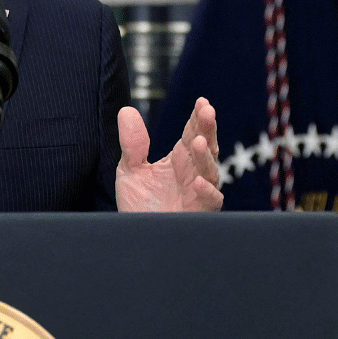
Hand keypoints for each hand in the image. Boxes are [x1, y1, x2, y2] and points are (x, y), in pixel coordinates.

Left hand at [114, 97, 222, 211]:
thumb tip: (126, 110)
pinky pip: (210, 201)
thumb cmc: (139, 204)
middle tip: (208, 112)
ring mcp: (198, 193)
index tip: (202, 102)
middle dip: (208, 129)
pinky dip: (206, 191)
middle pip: (206, 147)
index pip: (192, 133)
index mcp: (179, 159)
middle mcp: (193, 172)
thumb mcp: (130, 170)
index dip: (198, 118)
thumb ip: (132, 143)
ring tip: (198, 143)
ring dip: (206, 157)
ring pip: (210, 171)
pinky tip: (197, 182)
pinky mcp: (199, 213)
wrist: (136, 236)